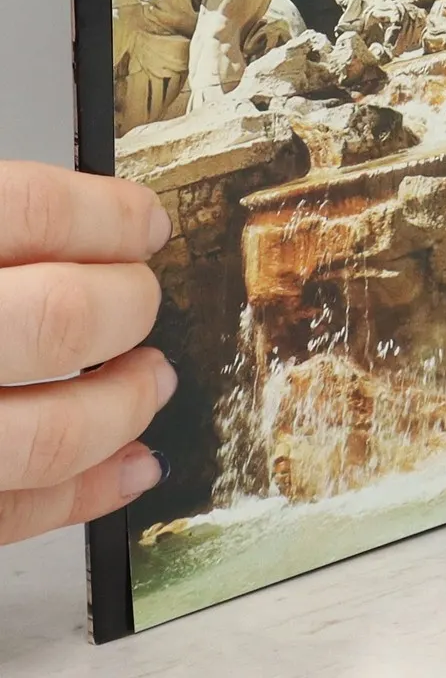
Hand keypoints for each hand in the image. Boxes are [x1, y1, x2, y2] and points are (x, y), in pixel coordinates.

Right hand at [0, 164, 175, 545]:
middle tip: (143, 302)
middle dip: (128, 307)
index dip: (109, 217)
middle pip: (61, 317)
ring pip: (47, 435)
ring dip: (122, 408)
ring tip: (149, 380)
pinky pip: (8, 514)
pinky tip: (131, 466)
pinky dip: (85, 495)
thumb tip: (90, 223)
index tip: (146, 226)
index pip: (31, 212)